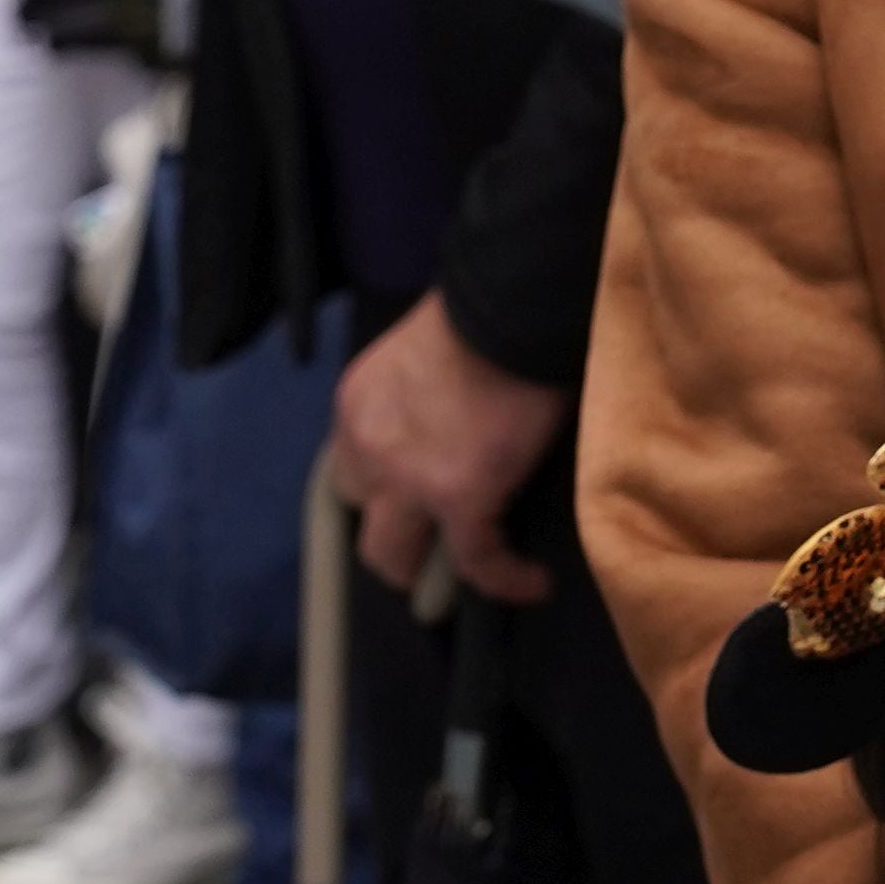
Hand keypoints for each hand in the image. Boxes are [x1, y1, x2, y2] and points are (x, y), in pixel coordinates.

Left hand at [331, 297, 566, 606]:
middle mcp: (366, 446)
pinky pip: (477, 561)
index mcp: (357, 404)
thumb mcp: (425, 350)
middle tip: (439, 540)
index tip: (414, 499)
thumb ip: (423, 390)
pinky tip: (533, 583)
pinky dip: (506, 578)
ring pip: (393, 557)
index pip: (351, 467)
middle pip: (357, 517)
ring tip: (474, 573)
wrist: (515, 300)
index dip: (382, 487)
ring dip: (429, 570)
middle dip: (395, 533)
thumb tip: (456, 414)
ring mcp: (407, 479)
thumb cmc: (488, 309)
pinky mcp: (460, 499)